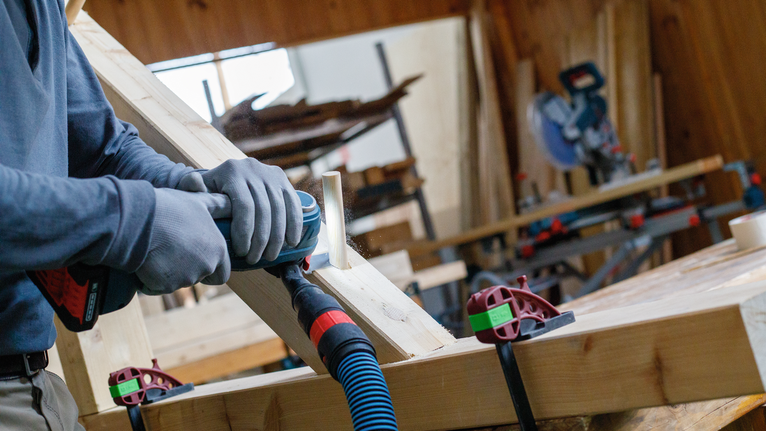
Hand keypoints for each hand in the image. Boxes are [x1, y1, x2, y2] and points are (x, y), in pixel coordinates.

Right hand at [136, 188, 230, 293]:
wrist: (139, 220)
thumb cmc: (169, 208)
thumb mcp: (198, 202)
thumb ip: (217, 206)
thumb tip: (231, 202)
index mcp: (218, 250)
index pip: (222, 273)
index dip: (211, 270)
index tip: (196, 259)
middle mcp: (206, 266)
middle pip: (198, 276)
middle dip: (187, 268)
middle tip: (171, 249)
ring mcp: (186, 278)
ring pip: (177, 282)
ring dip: (168, 272)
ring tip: (157, 249)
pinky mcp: (165, 285)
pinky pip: (157, 286)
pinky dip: (150, 278)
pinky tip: (145, 260)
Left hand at [177, 158, 301, 262]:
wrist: (227, 176)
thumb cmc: (210, 191)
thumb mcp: (199, 190)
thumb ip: (192, 188)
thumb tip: (195, 183)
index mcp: (232, 171)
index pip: (244, 206)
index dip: (245, 232)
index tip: (241, 252)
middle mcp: (253, 169)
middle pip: (263, 210)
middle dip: (261, 239)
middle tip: (255, 259)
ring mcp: (271, 174)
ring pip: (280, 209)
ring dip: (277, 237)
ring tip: (270, 256)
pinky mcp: (284, 181)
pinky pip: (293, 204)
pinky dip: (295, 224)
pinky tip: (291, 242)